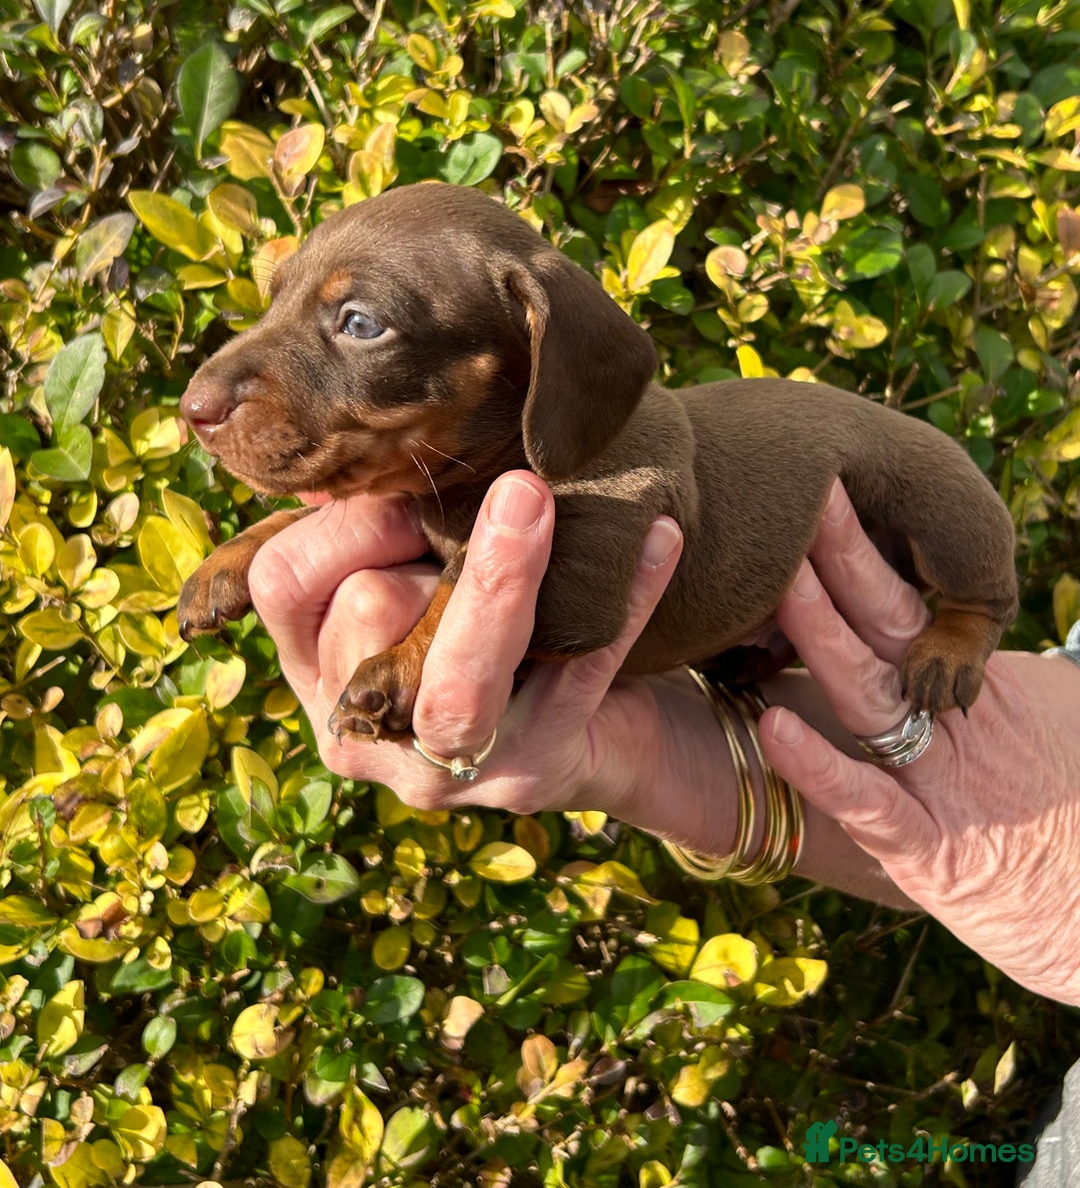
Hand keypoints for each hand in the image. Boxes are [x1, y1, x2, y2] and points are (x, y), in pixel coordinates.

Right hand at [247, 474, 737, 842]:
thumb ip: (373, 528)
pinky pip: (579, 678)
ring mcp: (449, 767)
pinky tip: (659, 538)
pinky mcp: (536, 773)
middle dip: (428, 545)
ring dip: (501, 577)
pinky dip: (624, 603)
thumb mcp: (414, 580)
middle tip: (504, 496)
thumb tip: (347, 454)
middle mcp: (367, 731)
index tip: (408, 487)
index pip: (285, 582)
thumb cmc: (483, 630)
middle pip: (367, 613)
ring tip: (535, 497)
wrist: (588, 735)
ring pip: (458, 680)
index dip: (341, 520)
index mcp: (317, 669)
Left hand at [758, 479, 1079, 1005]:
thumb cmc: (1062, 812)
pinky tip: (775, 730)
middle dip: (840, 557)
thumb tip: (923, 623)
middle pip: (887, 625)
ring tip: (773, 579)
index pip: (905, 600)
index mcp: (968, 686)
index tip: (819, 483)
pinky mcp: (932, 854)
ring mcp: (941, 783)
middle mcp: (951, 721)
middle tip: (798, 487)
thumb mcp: (1021, 724)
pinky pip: (869, 805)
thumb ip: (960, 674)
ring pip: (871, 696)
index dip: (863, 545)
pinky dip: (821, 768)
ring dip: (821, 636)